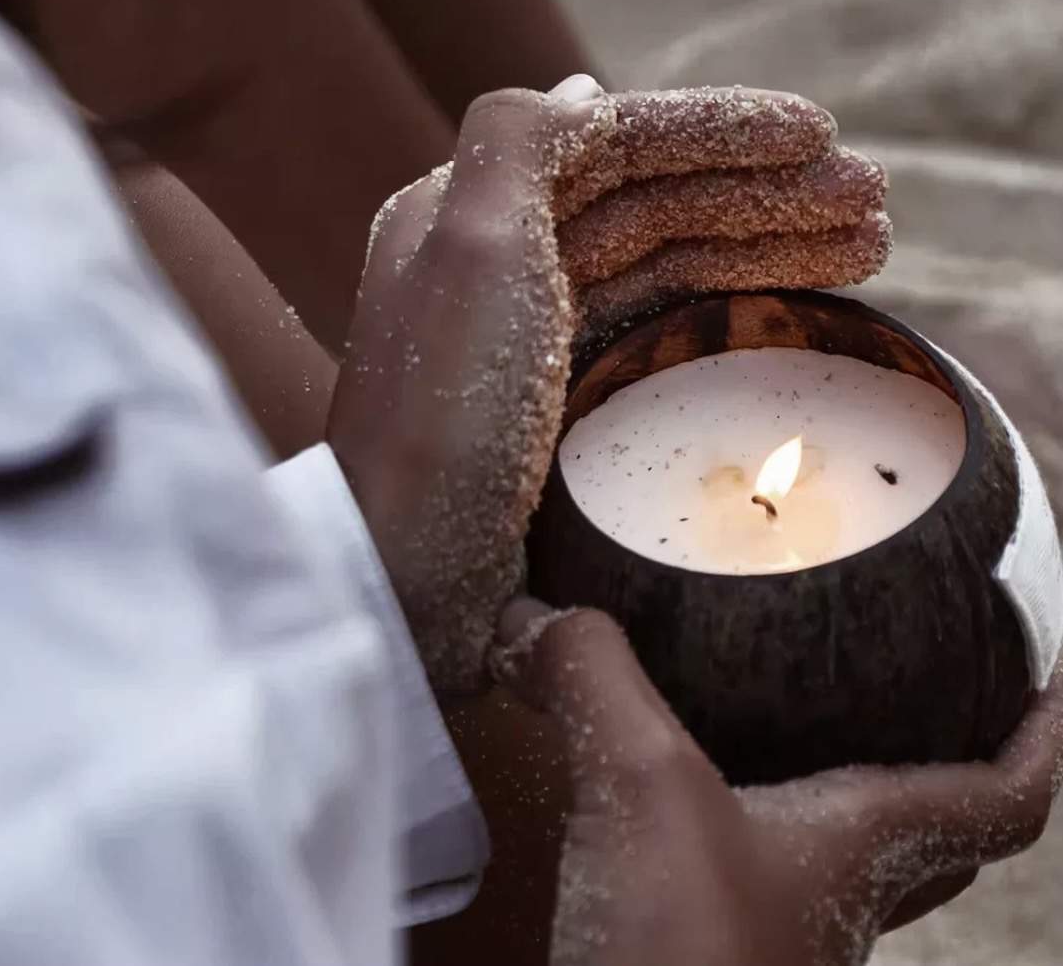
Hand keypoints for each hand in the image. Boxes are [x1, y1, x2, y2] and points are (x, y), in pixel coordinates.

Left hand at [330, 79, 840, 691]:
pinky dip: (729, 310)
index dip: (718, 130)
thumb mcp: (468, 248)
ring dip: (767, 248)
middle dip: (765, 194)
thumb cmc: (442, 414)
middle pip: (653, 209)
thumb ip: (520, 141)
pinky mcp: (565, 409)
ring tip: (872, 246)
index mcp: (470, 215)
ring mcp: (537, 341)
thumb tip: (586, 91)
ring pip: (668, 269)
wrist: (412, 585)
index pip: (612, 148)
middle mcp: (502, 267)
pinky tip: (788, 302)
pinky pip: (662, 333)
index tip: (821, 131)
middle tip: (877, 202)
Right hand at [496, 601, 1062, 965]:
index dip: (1049, 730)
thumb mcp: (644, 786)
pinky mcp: (707, 952)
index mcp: (864, 843)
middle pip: (940, 836)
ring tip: (808, 716)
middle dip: (957, 760)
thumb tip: (532, 611)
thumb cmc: (685, 950)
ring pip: (850, 859)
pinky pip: (755, 874)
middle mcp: (838, 895)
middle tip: (935, 682)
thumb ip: (597, 679)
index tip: (1059, 667)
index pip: (1005, 794)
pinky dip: (746, 824)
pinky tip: (680, 793)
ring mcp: (777, 934)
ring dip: (847, 792)